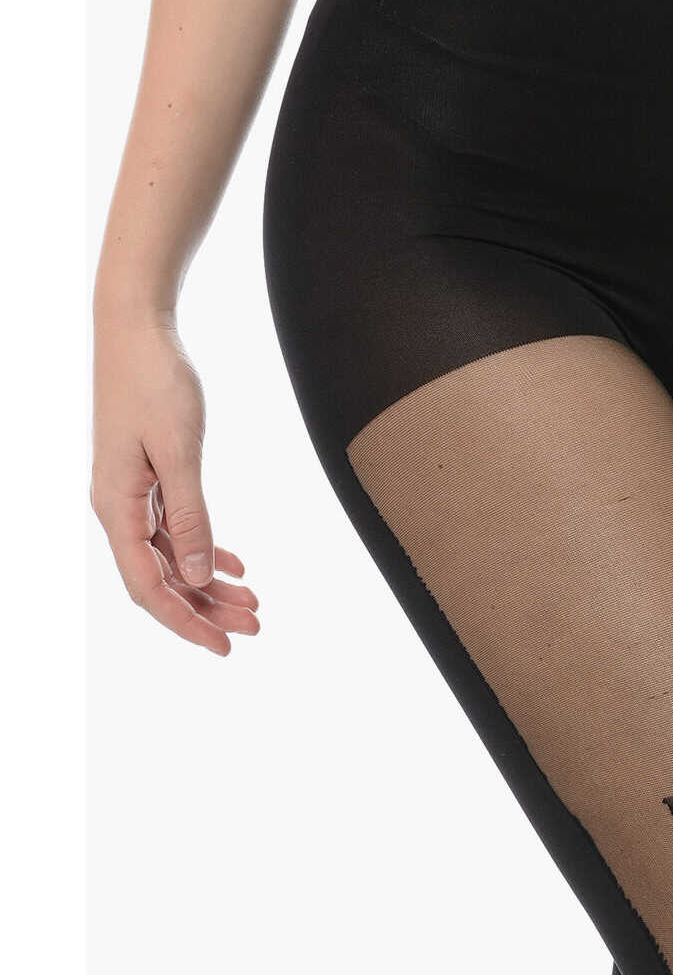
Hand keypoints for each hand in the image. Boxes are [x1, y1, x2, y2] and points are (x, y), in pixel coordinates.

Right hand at [91, 318, 259, 654]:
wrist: (136, 330)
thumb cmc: (155, 382)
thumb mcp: (179, 452)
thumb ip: (190, 516)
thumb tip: (199, 576)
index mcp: (116, 507)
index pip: (147, 586)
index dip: (185, 621)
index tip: (223, 645)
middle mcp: (119, 507)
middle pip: (162, 578)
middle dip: (206, 607)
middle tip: (254, 627)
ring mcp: (132, 494)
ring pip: (172, 556)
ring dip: (209, 582)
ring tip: (253, 603)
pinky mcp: (148, 477)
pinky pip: (175, 529)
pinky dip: (206, 549)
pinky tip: (236, 566)